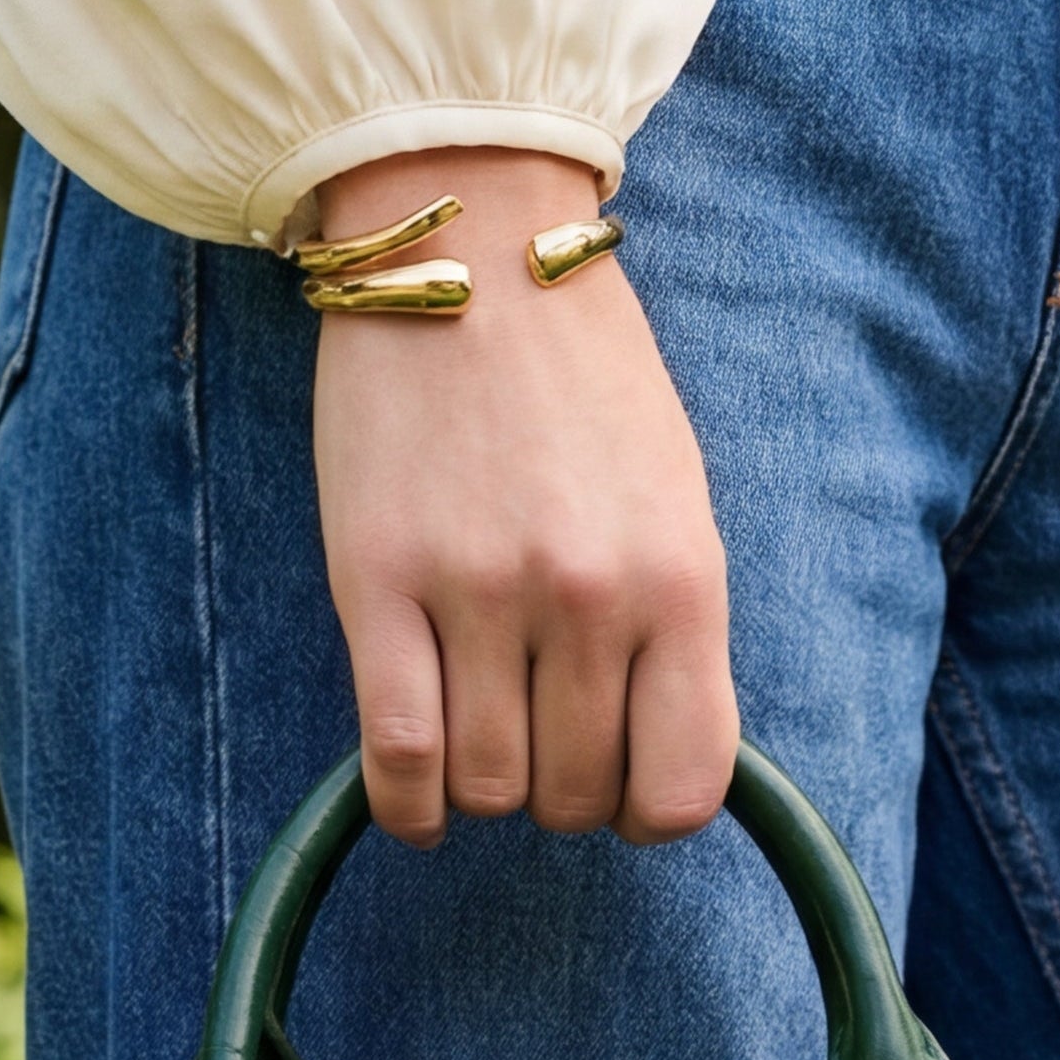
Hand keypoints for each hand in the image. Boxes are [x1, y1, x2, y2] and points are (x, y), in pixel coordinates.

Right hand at [310, 146, 735, 846]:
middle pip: (574, 796)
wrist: (472, 250)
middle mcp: (588, 598)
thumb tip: (653, 760)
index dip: (645, 809)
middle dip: (558, 791)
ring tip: (476, 732)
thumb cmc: (583, 380)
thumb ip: (671, 627)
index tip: (618, 777)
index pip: (681, 788)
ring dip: (482, 788)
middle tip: (537, 736)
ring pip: (487, 787)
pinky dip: (406, 804)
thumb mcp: (674, 500)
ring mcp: (480, 592)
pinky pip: (397, 755)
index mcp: (680, 580)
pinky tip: (414, 798)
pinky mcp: (378, 583)